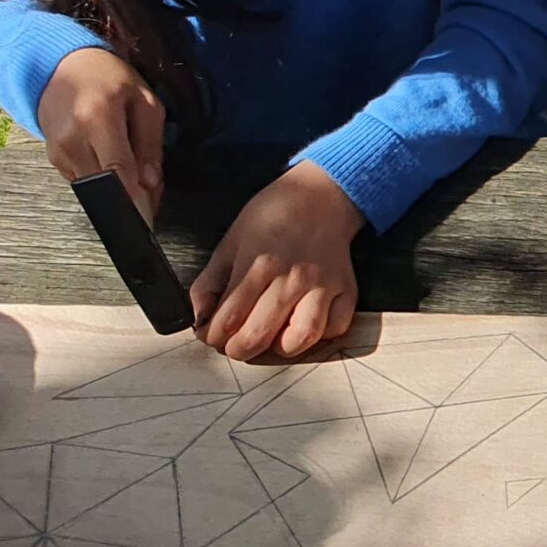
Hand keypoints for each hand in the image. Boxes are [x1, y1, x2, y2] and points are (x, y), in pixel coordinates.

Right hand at [37, 48, 164, 219]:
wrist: (58, 65)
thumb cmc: (109, 79)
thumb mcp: (144, 101)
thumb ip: (150, 142)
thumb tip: (150, 183)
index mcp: (97, 117)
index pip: (118, 170)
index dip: (137, 197)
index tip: (151, 214)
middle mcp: (72, 137)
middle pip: (105, 185)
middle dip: (131, 197)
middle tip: (150, 193)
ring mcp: (58, 149)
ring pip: (94, 188)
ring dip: (116, 190)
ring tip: (132, 171)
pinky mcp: (53, 158)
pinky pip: (83, 181)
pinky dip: (101, 181)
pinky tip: (110, 164)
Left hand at [191, 162, 363, 361]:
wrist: (321, 196)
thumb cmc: (274, 216)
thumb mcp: (231, 242)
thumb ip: (211, 282)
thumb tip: (200, 318)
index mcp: (258, 265)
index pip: (228, 319)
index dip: (213, 336)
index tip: (210, 336)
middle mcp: (291, 279)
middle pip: (260, 335)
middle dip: (238, 350)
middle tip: (234, 347)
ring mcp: (322, 287)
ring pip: (301, 339)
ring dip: (280, 349)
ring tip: (270, 340)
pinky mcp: (347, 291)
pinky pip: (335, 329)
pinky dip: (320, 336)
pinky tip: (302, 324)